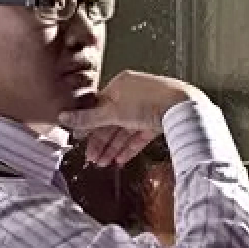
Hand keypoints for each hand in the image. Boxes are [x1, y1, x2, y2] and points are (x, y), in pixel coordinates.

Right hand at [59, 70, 206, 166]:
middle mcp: (134, 94)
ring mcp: (147, 107)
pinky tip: (120, 159)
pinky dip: (129, 147)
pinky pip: (139, 135)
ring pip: (125, 130)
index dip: (89, 126)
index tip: (81, 140)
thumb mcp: (113, 112)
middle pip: (111, 121)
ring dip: (113, 147)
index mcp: (121, 84)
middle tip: (92, 158)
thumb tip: (64, 117)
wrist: (184, 107)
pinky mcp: (158, 120)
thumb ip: (88, 118)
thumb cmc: (151, 100)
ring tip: (104, 163)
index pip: (99, 107)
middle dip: (101, 142)